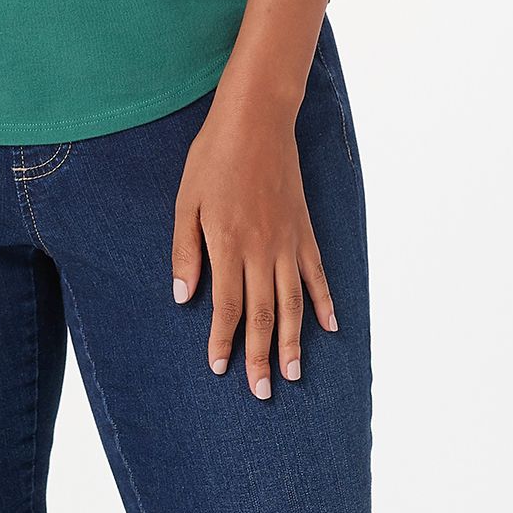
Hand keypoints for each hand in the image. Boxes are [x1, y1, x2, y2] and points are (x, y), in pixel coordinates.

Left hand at [171, 97, 339, 398]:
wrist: (256, 120)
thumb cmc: (213, 157)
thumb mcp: (186, 201)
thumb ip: (185, 251)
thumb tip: (182, 296)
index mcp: (228, 243)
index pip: (226, 305)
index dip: (223, 339)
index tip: (219, 368)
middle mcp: (262, 249)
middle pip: (263, 313)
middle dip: (261, 356)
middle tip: (262, 392)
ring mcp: (288, 241)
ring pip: (293, 302)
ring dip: (295, 341)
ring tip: (294, 374)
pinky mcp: (305, 229)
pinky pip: (317, 272)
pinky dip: (324, 301)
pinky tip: (330, 326)